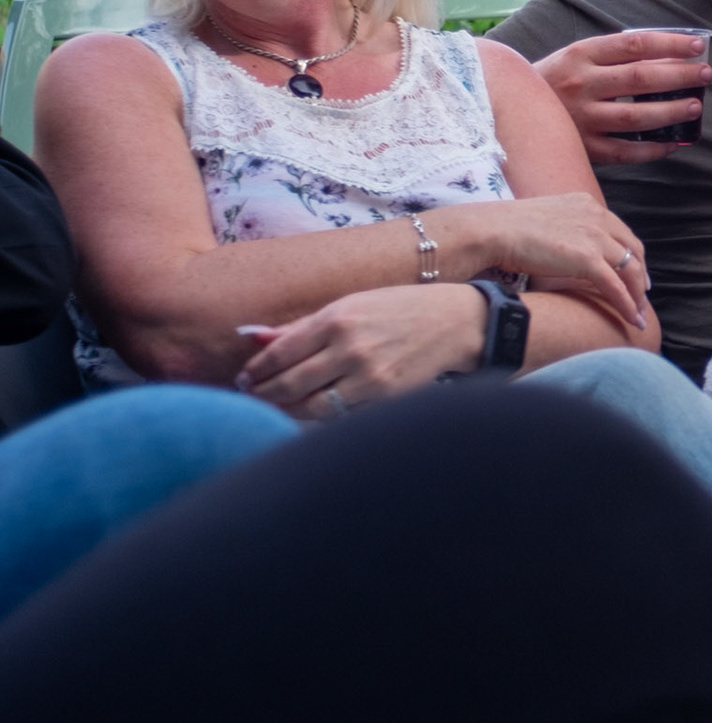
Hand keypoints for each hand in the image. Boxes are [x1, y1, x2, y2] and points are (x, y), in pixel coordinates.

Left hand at [236, 284, 487, 417]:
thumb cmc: (399, 309)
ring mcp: (369, 377)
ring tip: (276, 407)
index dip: (256, 369)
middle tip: (251, 396)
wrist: (456, 322)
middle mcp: (350, 348)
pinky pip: (341, 415)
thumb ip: (302, 326)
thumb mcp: (351, 305)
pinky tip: (310, 412)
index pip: (280, 352)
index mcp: (337, 318)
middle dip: (263, 393)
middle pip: (289, 383)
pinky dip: (320, 417)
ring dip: (286, 410)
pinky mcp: (386, 397)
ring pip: (311, 407)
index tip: (245, 377)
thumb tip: (252, 337)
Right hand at [437, 193, 648, 325]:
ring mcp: (594, 236)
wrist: (493, 230)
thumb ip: (563, 229)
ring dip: (637, 294)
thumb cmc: (507, 228)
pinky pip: (616, 286)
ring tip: (638, 313)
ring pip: (630, 269)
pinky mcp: (588, 258)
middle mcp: (597, 216)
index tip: (633, 270)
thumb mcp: (545, 219)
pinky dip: (628, 304)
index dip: (631, 253)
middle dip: (640, 273)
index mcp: (587, 203)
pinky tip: (633, 320)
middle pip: (633, 248)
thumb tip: (566, 249)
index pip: (620, 231)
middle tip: (641, 293)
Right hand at [531, 31, 710, 164]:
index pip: (634, 44)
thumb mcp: (576, 57)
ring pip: (637, 118)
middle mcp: (581, 84)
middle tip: (705, 75)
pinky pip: (626, 153)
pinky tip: (673, 144)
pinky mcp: (584, 148)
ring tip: (695, 106)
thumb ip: (614, 56)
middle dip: (679, 76)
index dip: (670, 44)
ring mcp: (582, 119)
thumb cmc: (555, 80)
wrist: (506, 109)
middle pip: (640, 79)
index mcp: (581, 54)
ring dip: (671, 112)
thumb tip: (668, 56)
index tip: (697, 45)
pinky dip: (653, 150)